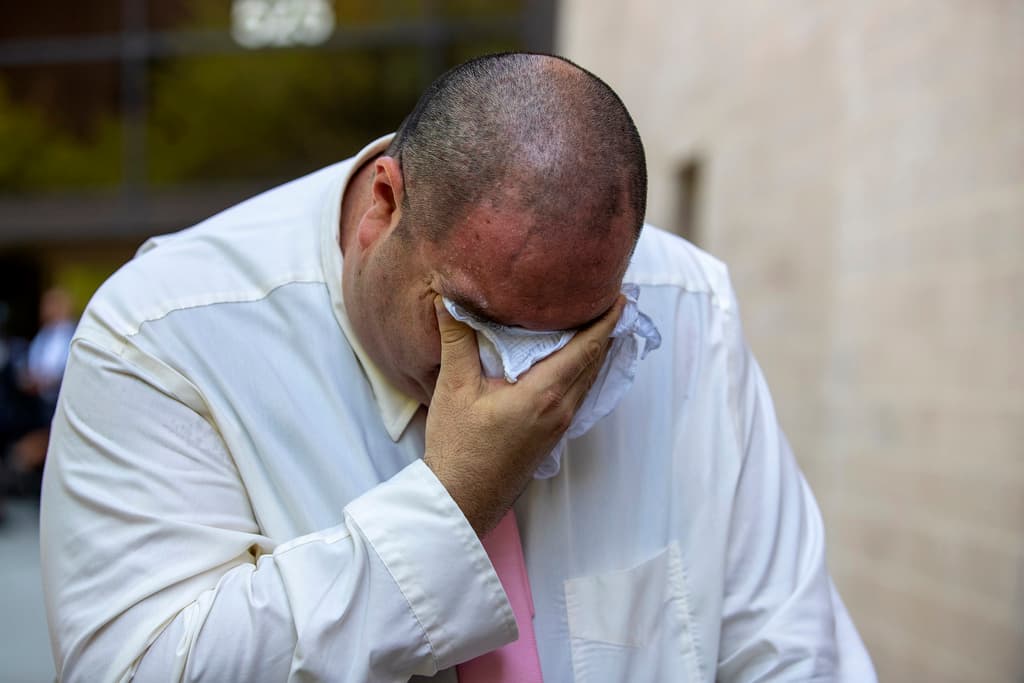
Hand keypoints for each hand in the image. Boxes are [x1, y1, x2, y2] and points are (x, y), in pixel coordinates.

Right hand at [424, 295, 623, 536]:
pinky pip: (578, 394)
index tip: (620, 297)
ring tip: (599, 324)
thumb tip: (448, 300)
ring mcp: (560, 425)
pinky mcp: (552, 435)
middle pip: (594, 362)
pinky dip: (583, 371)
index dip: (606, 321)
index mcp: (543, 393)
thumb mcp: (454, 388)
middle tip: (611, 300)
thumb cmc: (458, 447)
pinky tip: (573, 362)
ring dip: (597, 351)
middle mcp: (560, 408)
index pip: (586, 349)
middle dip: (606, 330)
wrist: (462, 499)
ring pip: (588, 379)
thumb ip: (457, 340)